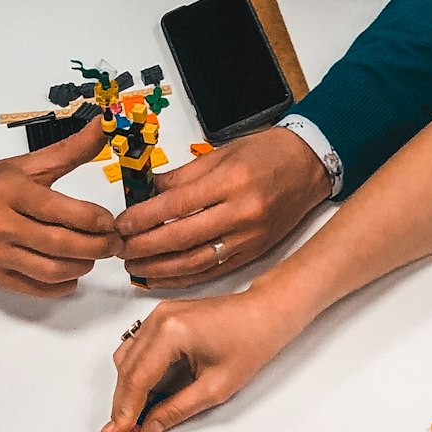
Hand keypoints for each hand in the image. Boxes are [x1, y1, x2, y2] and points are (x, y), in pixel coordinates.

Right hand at [0, 120, 120, 297]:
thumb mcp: (25, 164)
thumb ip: (69, 150)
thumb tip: (104, 126)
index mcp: (11, 190)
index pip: (63, 211)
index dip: (96, 221)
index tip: (111, 222)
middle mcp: (0, 223)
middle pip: (62, 245)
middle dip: (97, 247)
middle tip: (113, 244)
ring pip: (52, 271)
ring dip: (82, 266)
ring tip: (91, 256)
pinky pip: (37, 288)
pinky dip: (62, 285)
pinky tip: (71, 272)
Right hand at [102, 289, 289, 431]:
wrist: (265, 314)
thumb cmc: (250, 342)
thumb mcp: (215, 387)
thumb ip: (177, 410)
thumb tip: (149, 428)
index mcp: (172, 332)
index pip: (136, 379)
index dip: (124, 410)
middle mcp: (159, 319)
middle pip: (126, 369)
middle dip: (122, 403)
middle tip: (120, 431)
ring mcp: (158, 315)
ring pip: (126, 359)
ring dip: (128, 389)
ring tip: (134, 416)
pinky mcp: (161, 318)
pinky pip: (137, 349)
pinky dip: (136, 373)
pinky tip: (146, 393)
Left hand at [116, 128, 328, 286]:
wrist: (310, 166)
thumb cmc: (268, 154)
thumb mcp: (223, 153)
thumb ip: (182, 177)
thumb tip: (147, 193)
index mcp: (230, 181)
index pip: (176, 205)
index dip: (144, 218)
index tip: (121, 225)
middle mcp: (240, 213)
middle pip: (182, 237)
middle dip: (146, 246)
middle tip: (121, 249)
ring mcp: (248, 237)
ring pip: (196, 261)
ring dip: (161, 268)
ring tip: (135, 268)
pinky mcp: (253, 254)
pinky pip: (213, 271)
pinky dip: (185, 278)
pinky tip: (163, 278)